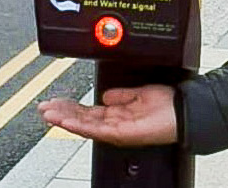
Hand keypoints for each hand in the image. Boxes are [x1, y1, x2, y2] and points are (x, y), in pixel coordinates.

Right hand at [38, 85, 177, 146]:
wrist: (184, 112)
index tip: (55, 102)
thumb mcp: (138, 94)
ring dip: (64, 118)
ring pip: (84, 125)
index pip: (88, 111)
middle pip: (81, 118)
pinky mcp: (121, 133)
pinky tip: (66, 120)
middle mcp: (115, 123)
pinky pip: (96, 130)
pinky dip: (79, 124)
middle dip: (61, 112)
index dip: (70, 107)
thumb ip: (121, 95)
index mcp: (117, 114)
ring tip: (48, 113)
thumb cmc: (168, 104)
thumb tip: (106, 94)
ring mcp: (117, 130)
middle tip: (43, 107)